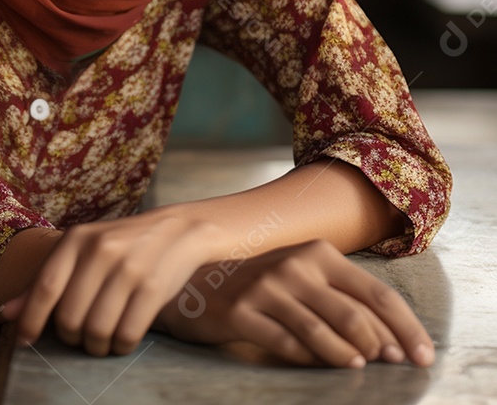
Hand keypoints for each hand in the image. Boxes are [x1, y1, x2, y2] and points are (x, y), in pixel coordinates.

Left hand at [0, 208, 223, 355]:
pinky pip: (126, 335)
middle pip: (70, 319)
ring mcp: (128, 268)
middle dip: (72, 338)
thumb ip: (46, 281)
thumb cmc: (122, 245)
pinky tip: (123, 338)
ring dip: (97, 347)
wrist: (179, 230)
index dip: (31, 321)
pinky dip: (121, 347)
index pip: (45, 287)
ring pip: (97, 332)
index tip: (26, 342)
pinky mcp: (153, 287)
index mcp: (77, 238)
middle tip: (81, 336)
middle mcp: (100, 250)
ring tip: (102, 340)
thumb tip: (6, 314)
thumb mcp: (82, 251)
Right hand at [156, 238, 434, 368]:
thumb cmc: (264, 284)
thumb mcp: (305, 279)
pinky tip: (316, 366)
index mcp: (318, 253)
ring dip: (346, 357)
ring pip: (320, 332)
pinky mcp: (240, 311)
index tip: (423, 355)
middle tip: (392, 367)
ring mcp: (265, 288)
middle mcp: (294, 266)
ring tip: (358, 368)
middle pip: (353, 314)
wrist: (198, 279)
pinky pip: (283, 343)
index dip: (405, 327)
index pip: (376, 293)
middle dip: (380, 346)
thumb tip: (391, 342)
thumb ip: (343, 301)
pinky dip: (306, 359)